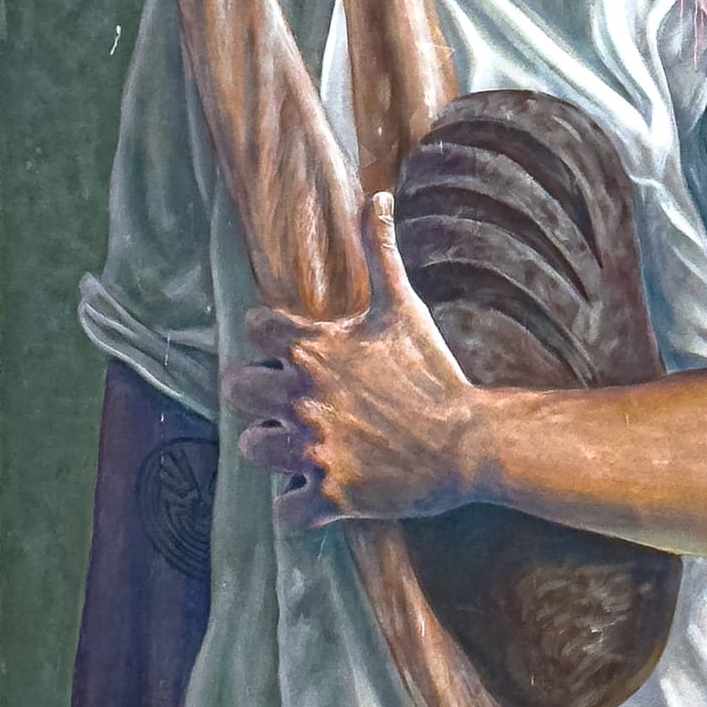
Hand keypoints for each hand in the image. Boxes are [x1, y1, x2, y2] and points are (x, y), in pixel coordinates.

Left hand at [222, 193, 474, 528]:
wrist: (471, 442)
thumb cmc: (435, 372)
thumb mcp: (402, 307)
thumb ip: (379, 250)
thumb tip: (376, 194)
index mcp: (315, 347)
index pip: (253, 330)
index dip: (270, 341)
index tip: (293, 353)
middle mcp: (304, 396)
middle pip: (235, 388)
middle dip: (258, 396)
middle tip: (290, 405)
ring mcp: (314, 447)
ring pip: (251, 448)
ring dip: (273, 450)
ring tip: (302, 449)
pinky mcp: (331, 494)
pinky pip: (285, 512)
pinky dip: (297, 510)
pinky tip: (318, 494)